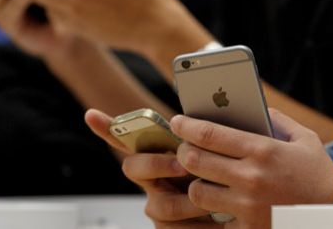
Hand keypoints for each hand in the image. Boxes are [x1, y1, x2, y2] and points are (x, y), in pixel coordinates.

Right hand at [85, 109, 221, 227]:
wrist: (240, 208)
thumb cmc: (226, 174)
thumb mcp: (216, 152)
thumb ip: (205, 139)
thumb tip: (202, 121)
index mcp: (158, 155)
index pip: (127, 139)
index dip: (108, 128)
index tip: (91, 115)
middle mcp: (151, 181)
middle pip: (134, 168)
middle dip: (157, 164)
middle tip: (183, 165)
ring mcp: (157, 205)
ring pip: (161, 205)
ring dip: (190, 202)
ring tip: (214, 201)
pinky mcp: (168, 228)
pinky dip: (199, 226)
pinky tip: (216, 220)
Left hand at [170, 109, 332, 228]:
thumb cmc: (318, 174)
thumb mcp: (303, 139)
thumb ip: (276, 119)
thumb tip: (252, 106)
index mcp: (263, 150)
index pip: (210, 134)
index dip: (186, 126)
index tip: (176, 121)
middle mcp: (251, 177)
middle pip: (195, 161)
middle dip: (183, 152)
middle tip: (183, 148)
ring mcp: (247, 206)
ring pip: (197, 192)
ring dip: (194, 183)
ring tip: (199, 177)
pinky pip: (212, 219)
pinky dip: (208, 210)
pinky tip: (212, 201)